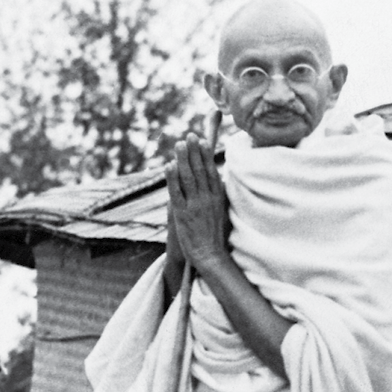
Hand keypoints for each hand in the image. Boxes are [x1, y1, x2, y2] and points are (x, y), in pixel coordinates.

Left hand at [165, 133, 228, 273]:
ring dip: (183, 159)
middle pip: (200, 170)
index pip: (211, 171)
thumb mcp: (222, 212)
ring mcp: (194, 206)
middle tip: (190, 135)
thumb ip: (219, 196)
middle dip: (195, 151)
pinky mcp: (182, 215)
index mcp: (217, 198)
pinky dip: (172, 178)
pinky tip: (169, 166)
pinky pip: (176, 193)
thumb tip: (219, 180)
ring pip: (188, 178)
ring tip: (179, 144)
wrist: (210, 256)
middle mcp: (207, 199)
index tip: (203, 141)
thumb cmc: (215, 236)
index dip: (206, 155)